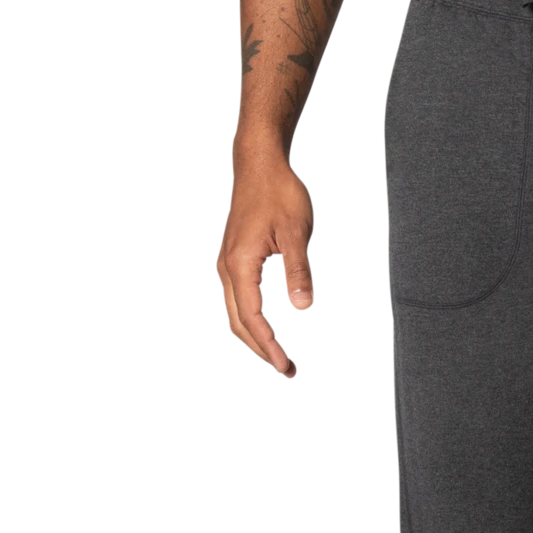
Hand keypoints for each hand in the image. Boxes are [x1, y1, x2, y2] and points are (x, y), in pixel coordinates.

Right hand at [216, 147, 312, 377]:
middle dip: (261, 349)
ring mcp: (228, 261)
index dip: (269, 345)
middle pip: (239, 321)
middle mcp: (228, 266)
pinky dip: (251, 318)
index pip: (253, 318)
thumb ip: (299, 271)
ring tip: (277, 354)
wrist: (259, 163)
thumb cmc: (277, 191)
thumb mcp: (296, 232)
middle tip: (286, 370)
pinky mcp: (234, 257)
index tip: (285, 365)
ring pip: (236, 311)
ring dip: (255, 336)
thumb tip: (304, 307)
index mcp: (241, 263)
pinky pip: (238, 297)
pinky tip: (265, 326)